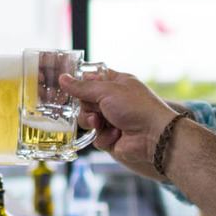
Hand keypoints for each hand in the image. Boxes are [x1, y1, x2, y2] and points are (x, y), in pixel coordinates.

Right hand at [58, 69, 175, 178]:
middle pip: (85, 101)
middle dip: (86, 107)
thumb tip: (62, 79)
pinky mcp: (111, 137)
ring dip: (92, 122)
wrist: (153, 136)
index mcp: (117, 83)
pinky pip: (95, 136)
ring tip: (101, 123)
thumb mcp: (106, 91)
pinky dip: (103, 136)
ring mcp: (112, 119)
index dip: (80, 83)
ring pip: (87, 119)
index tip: (68, 87)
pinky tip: (115, 135)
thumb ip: (82, 87)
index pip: (92, 79)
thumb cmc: (136, 107)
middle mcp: (114, 101)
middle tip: (94, 109)